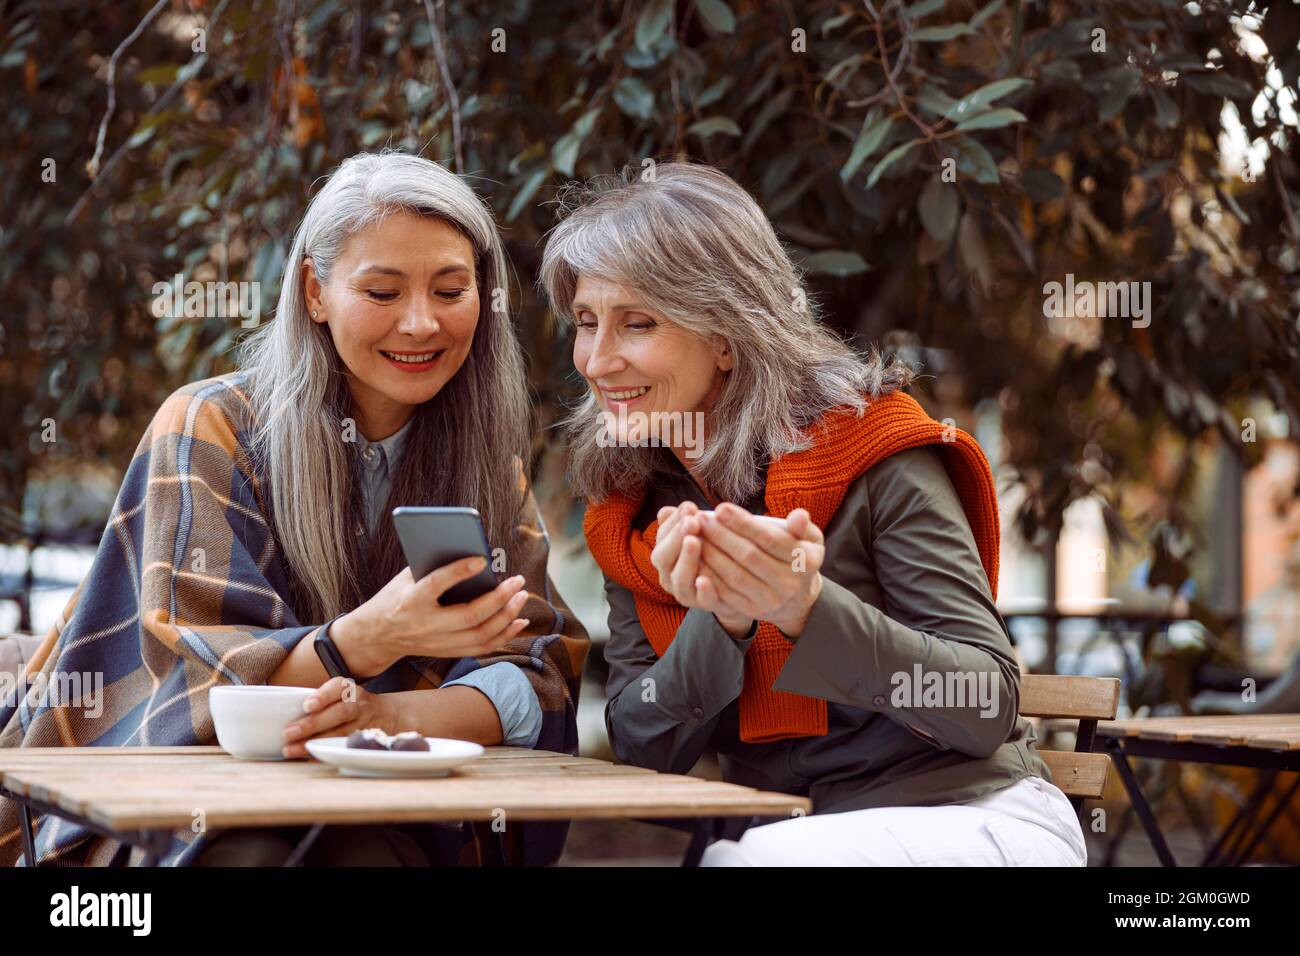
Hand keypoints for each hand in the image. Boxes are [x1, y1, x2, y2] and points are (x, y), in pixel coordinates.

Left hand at [282, 676, 398, 758]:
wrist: (387, 715)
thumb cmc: (348, 704)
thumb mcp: (338, 694)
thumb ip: (317, 700)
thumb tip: (273, 711)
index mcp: (348, 690)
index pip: (337, 688)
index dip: (323, 696)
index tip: (307, 706)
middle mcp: (358, 705)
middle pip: (338, 713)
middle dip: (312, 724)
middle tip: (287, 733)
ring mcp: (363, 724)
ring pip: (340, 734)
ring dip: (314, 743)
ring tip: (290, 750)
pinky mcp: (364, 740)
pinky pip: (343, 748)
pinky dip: (325, 753)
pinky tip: (307, 759)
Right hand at [330, 557, 531, 676]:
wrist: (377, 636)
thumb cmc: (395, 598)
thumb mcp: (404, 579)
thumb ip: (431, 566)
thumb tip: (468, 551)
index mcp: (411, 602)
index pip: (436, 586)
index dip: (459, 571)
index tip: (482, 559)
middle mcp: (426, 626)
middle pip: (469, 617)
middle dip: (499, 598)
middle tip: (518, 581)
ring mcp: (438, 643)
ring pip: (480, 635)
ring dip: (507, 616)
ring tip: (522, 596)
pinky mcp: (448, 652)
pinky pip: (482, 647)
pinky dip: (505, 635)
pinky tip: (519, 620)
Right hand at [651, 501, 752, 637]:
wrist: (733, 586)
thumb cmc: (712, 553)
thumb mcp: (699, 534)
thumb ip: (683, 522)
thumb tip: (666, 511)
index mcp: (666, 555)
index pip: (661, 537)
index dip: (673, 522)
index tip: (689, 507)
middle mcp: (669, 575)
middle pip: (662, 558)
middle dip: (676, 538)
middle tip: (691, 521)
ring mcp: (686, 592)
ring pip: (679, 579)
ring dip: (686, 559)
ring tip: (694, 542)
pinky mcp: (705, 605)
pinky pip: (702, 600)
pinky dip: (703, 591)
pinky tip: (705, 579)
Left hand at [696, 503, 825, 636]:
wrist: (796, 597)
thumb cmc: (797, 556)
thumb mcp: (809, 539)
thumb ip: (802, 526)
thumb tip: (799, 516)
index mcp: (806, 562)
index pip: (770, 539)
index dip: (743, 524)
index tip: (720, 508)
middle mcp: (790, 584)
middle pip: (748, 556)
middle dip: (721, 536)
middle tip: (701, 519)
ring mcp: (770, 600)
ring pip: (734, 575)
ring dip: (711, 554)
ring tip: (695, 535)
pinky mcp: (753, 611)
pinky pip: (726, 593)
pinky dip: (709, 576)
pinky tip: (696, 559)